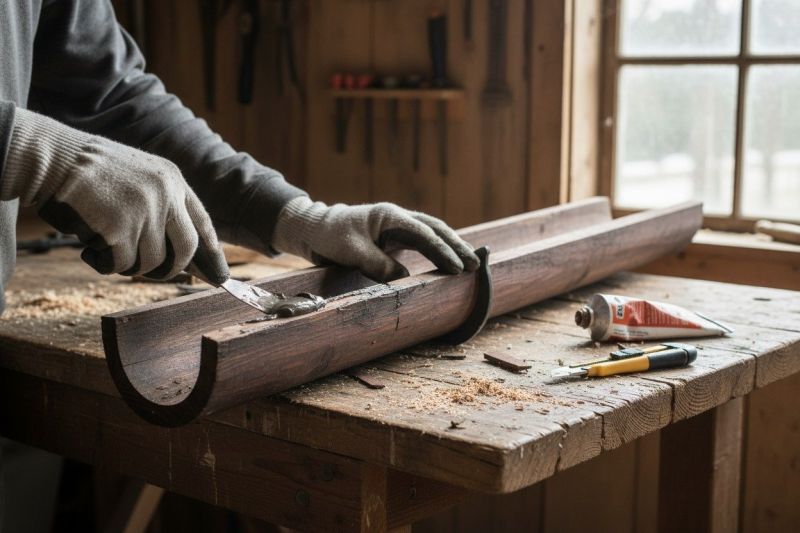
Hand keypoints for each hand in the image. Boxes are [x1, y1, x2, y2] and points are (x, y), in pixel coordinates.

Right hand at [2, 109, 228, 283]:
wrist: (54, 158)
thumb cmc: (92, 173)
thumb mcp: (140, 178)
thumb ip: (164, 207)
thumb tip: (186, 256)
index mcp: (173, 180)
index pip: (203, 222)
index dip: (211, 252)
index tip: (218, 275)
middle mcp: (165, 194)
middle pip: (186, 249)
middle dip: (172, 269)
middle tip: (155, 274)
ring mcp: (144, 210)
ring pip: (152, 261)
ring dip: (130, 265)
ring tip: (108, 249)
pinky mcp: (119, 228)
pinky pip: (122, 264)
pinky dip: (105, 265)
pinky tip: (90, 251)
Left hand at [271, 197, 479, 280]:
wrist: (315, 229)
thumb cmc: (330, 237)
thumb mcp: (351, 252)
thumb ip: (377, 264)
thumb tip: (403, 277)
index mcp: (389, 216)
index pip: (424, 234)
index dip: (442, 251)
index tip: (456, 268)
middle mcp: (398, 217)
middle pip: (436, 229)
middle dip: (457, 246)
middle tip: (475, 264)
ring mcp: (398, 226)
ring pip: (433, 233)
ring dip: (452, 247)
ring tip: (471, 263)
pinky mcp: (395, 237)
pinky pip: (423, 241)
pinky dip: (439, 250)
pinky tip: (451, 261)